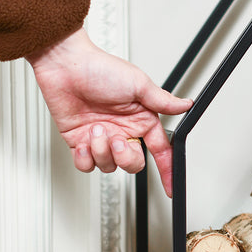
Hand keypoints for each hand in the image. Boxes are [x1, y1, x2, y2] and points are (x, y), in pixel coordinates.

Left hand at [26, 27, 191, 196]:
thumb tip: (186, 105)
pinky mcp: (80, 141)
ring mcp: (101, 138)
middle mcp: (123, 131)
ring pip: (109, 165)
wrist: (66, 66)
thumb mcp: (140, 84)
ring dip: (101, 150)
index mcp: (141, 120)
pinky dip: (85, 158)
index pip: (160, 150)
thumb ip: (163, 102)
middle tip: (118, 141)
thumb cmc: (101, 69)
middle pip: (133, 163)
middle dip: (126, 157)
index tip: (171, 186)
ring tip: (96, 129)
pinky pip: (86, 165)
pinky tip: (84, 142)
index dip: (167, 169)